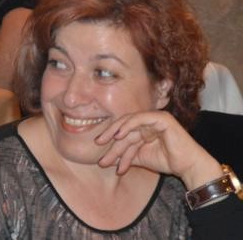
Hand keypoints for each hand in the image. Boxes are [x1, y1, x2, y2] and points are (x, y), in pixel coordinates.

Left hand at [95, 110, 221, 189]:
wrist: (188, 166)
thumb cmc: (167, 161)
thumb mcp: (140, 158)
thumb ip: (126, 155)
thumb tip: (106, 159)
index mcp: (144, 129)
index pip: (124, 134)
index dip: (111, 143)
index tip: (99, 153)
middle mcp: (148, 122)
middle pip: (124, 128)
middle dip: (110, 138)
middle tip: (97, 145)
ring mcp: (155, 118)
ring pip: (129, 124)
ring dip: (116, 135)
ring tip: (105, 143)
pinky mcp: (162, 118)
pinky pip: (140, 118)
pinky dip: (128, 125)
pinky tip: (118, 134)